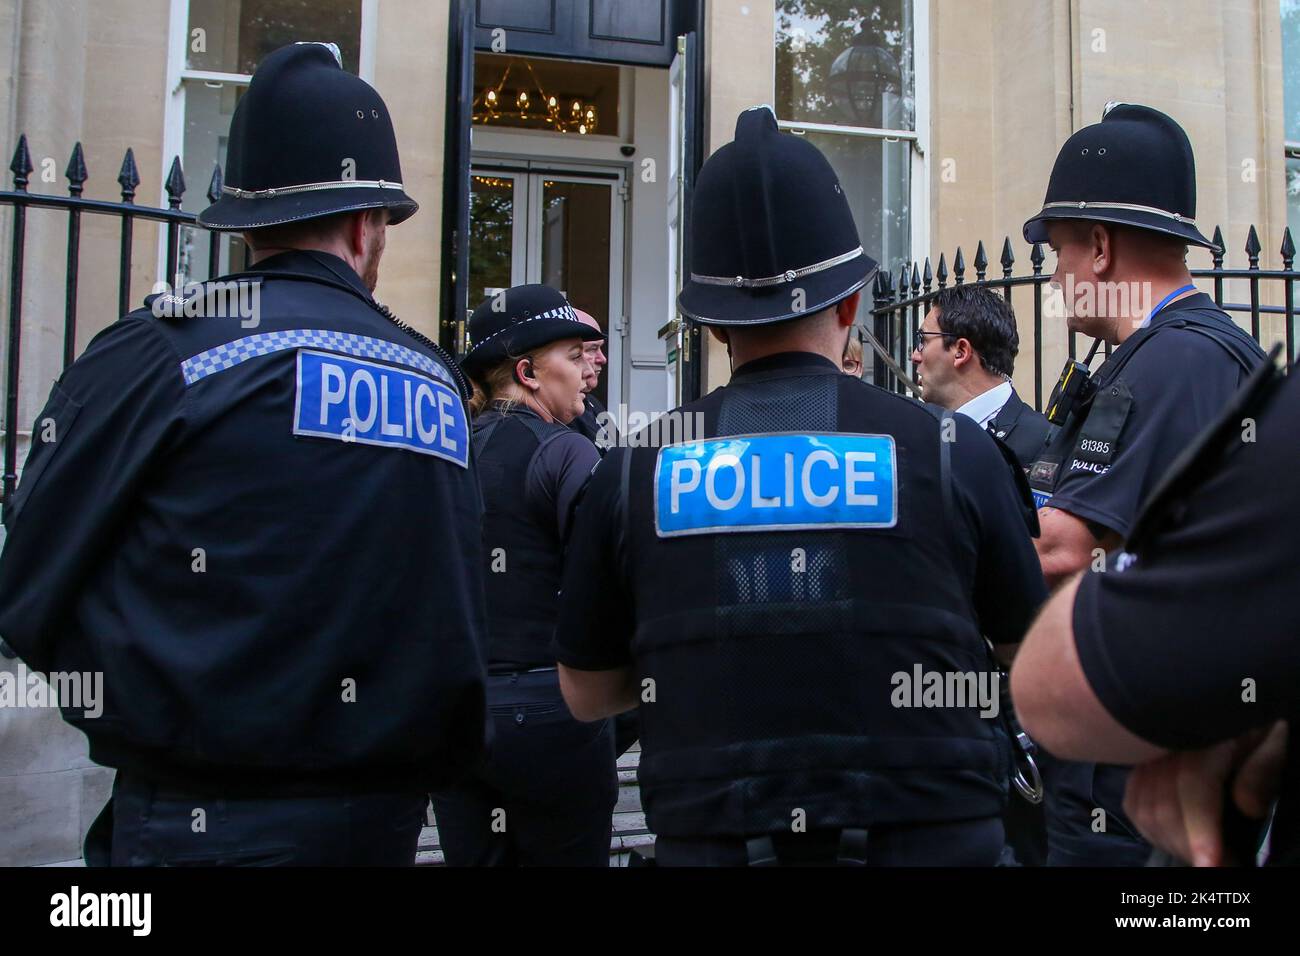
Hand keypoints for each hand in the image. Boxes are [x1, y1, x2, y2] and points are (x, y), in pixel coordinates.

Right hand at [1123, 721, 1286, 865]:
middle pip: (1165, 806)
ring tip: (1203, 853)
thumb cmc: (1250, 727)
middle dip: (1190, 846)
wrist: (1221, 705)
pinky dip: (1153, 829)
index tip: (1210, 863)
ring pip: (1146, 810)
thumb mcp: (1270, 740)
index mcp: (1201, 733)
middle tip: (1221, 865)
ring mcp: (1145, 756)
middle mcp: (1163, 743)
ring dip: (1174, 842)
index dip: (1200, 828)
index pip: (1192, 784)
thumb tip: (1246, 807)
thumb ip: (1261, 769)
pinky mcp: (1135, 768)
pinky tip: (1177, 837)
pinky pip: (1134, 806)